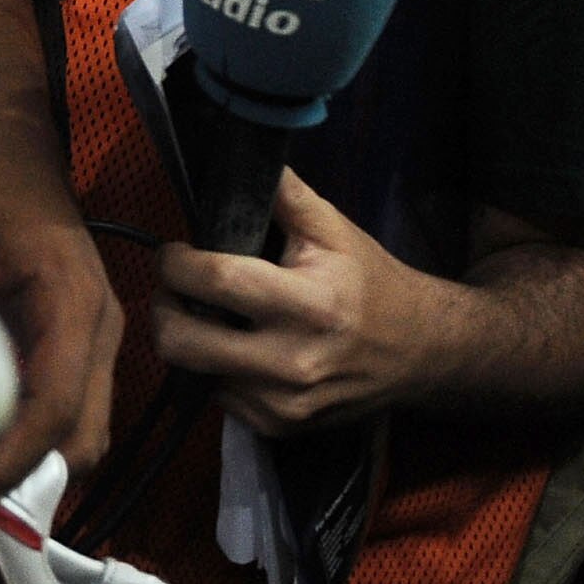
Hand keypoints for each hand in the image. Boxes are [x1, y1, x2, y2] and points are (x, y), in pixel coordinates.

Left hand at [0, 113, 122, 510]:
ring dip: (30, 460)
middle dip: (27, 475)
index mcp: (74, 302)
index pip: (56, 407)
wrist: (16, 145)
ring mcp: (94, 340)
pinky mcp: (76, 344)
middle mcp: (100, 331)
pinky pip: (63, 407)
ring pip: (79, 430)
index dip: (13, 461)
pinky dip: (26, 434)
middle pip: (82, 436)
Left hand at [153, 171, 434, 435]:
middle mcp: (292, 363)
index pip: (215, 280)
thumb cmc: (369, 283)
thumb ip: (282, 193)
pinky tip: (236, 346)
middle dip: (165, 305)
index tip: (174, 251)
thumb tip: (237, 155)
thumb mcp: (333, 230)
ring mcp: (283, 404)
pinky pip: (215, 396)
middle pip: (181, 341)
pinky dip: (212, 369)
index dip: (176, 262)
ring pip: (190, 371)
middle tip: (177, 285)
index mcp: (308, 305)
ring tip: (207, 313)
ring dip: (186, 338)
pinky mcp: (277, 427)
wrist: (419, 352)